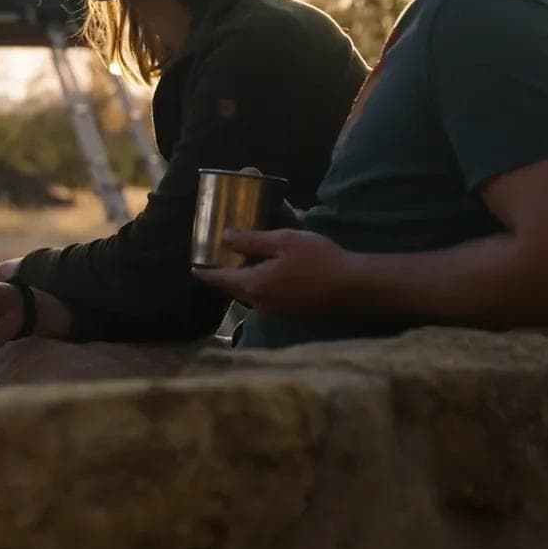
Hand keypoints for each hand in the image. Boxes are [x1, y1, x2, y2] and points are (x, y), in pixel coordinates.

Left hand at [191, 228, 358, 313]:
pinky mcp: (289, 310)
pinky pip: (264, 297)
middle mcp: (259, 303)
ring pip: (249, 294)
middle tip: (218, 257)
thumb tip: (224, 238)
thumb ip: (251, 240)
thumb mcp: (283, 241)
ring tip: (240, 261)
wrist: (354, 286)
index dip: (204, 271)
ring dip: (241, 280)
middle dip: (223, 274)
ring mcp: (275, 310)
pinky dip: (257, 285)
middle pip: (232, 288)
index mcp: (253, 286)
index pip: (218, 279)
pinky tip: (266, 271)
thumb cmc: (319, 259)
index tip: (193, 265)